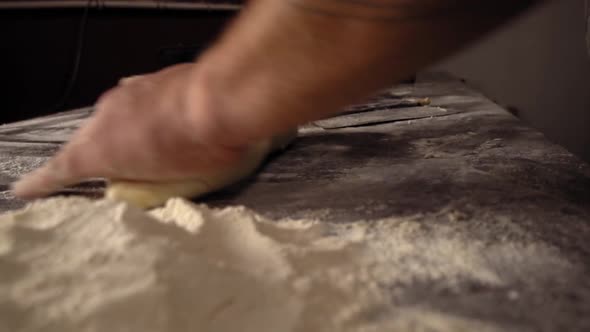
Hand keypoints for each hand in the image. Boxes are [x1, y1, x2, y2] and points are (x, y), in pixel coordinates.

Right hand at [12, 63, 246, 197]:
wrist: (226, 99)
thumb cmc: (202, 148)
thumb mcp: (177, 187)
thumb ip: (146, 191)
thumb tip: (133, 193)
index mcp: (100, 151)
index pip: (60, 171)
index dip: (41, 183)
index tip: (26, 188)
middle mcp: (105, 118)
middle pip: (91, 143)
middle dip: (103, 159)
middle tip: (127, 174)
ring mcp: (125, 96)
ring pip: (114, 121)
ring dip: (127, 135)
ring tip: (157, 149)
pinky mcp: (148, 81)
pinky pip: (135, 103)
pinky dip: (143, 115)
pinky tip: (161, 122)